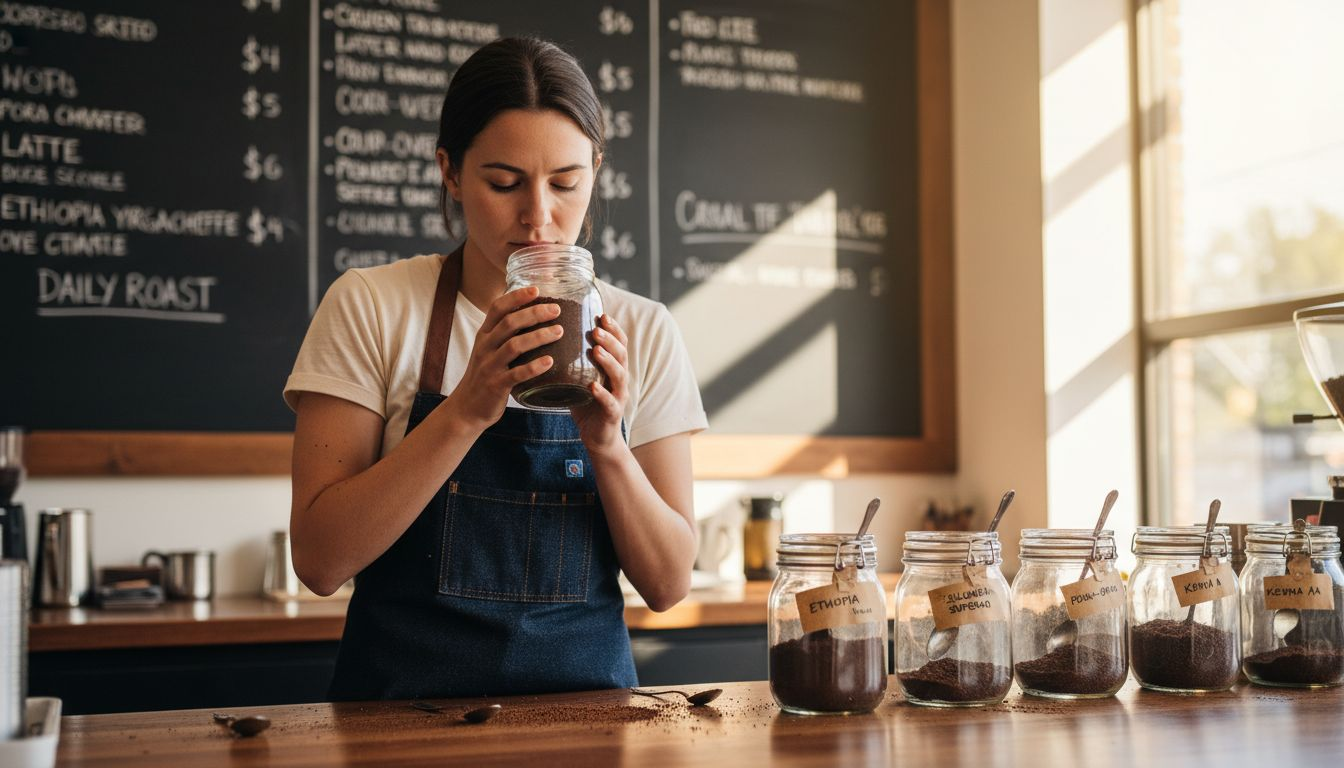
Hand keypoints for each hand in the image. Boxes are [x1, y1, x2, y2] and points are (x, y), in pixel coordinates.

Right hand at [446, 286, 561, 430]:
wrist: (466, 408)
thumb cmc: (486, 376)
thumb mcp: (490, 350)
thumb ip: (506, 335)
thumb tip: (535, 315)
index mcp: (484, 335)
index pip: (497, 308)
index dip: (516, 296)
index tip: (537, 289)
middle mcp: (485, 347)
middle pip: (509, 323)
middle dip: (534, 313)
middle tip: (556, 309)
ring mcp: (489, 366)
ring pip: (514, 346)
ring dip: (539, 336)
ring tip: (559, 331)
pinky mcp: (496, 385)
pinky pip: (517, 374)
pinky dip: (534, 367)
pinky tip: (550, 362)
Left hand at [571, 314, 629, 458]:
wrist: (597, 438)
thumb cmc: (586, 405)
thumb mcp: (580, 378)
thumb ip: (572, 360)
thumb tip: (546, 336)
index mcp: (613, 369)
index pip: (619, 344)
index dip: (614, 329)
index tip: (602, 315)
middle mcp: (620, 380)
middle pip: (622, 355)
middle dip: (610, 340)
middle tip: (597, 329)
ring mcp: (618, 397)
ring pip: (620, 376)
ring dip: (609, 361)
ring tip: (596, 350)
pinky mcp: (612, 415)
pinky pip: (610, 403)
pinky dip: (602, 394)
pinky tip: (592, 387)